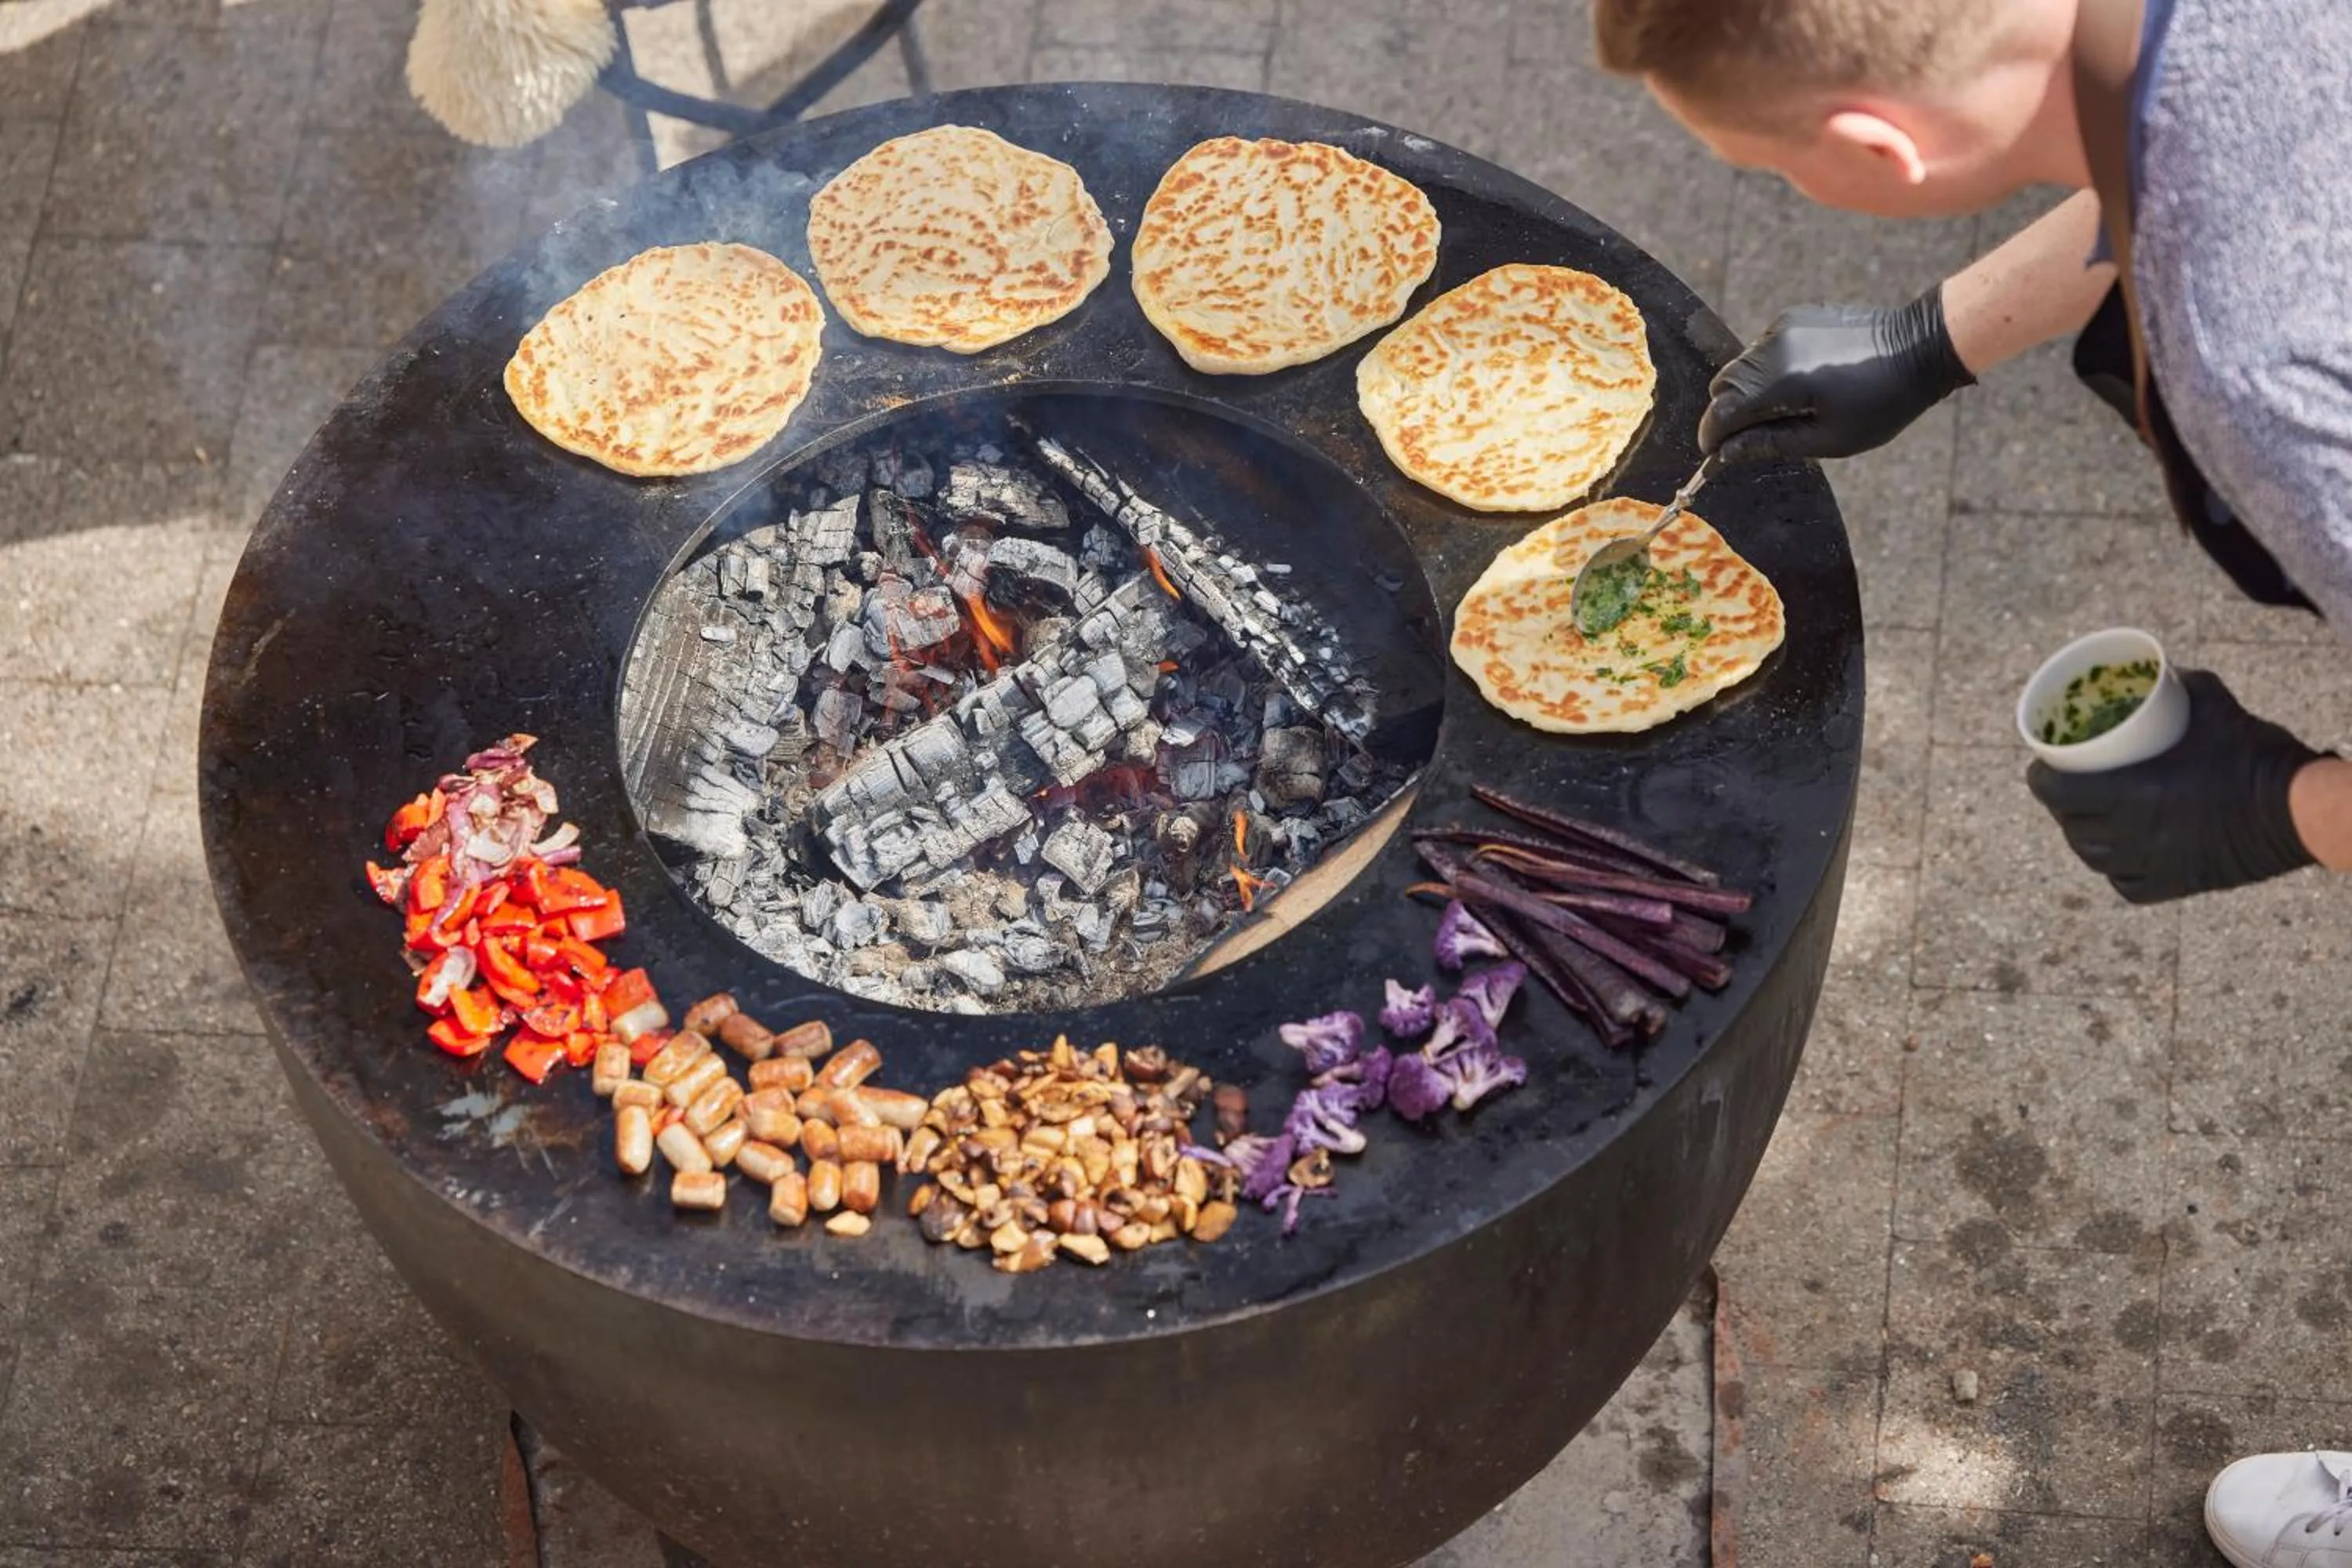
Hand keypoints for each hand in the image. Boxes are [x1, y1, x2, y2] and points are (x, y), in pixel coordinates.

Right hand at [1698, 287, 1975, 465]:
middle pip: (1724, 385)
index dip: (1712, 437)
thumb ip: (1771, 444)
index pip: (1723, 411)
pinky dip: (1765, 371)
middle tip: (1743, 440)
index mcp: (1783, 380)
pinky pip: (1762, 348)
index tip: (1713, 456)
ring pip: (1741, 366)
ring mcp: (1783, 326)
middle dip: (1725, 414)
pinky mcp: (1795, 315)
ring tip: (1776, 413)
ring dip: (1745, 392)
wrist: (1920, 346)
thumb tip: (1725, 455)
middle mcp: (1775, 347)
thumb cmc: (1882, 403)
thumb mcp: (1829, 439)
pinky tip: (1796, 385)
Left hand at [2025, 670, 2323, 903]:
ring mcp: (2153, 864)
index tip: (2039, 768)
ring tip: (2085, 821)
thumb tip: (2165, 671)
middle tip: (2065, 789)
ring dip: (2083, 839)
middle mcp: (2134, 835)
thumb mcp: (2214, 706)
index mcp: (2131, 793)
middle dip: (2059, 808)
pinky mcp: (2177, 884)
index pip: (2057, 793)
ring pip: (2094, 858)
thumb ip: (2182, 686)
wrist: (2300, 809)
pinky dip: (2116, 870)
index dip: (2039, 780)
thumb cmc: (2255, 754)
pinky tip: (2116, 857)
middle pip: (2072, 826)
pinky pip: (2127, 885)